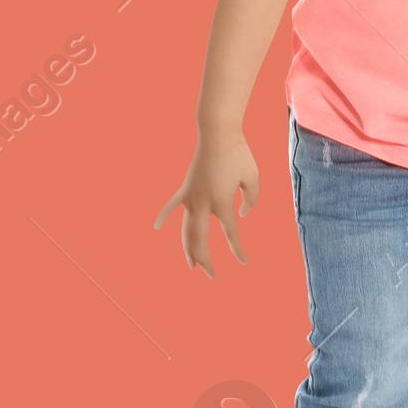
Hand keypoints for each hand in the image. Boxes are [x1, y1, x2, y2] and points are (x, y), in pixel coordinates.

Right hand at [154, 126, 258, 275]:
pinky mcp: (186, 187)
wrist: (218, 132)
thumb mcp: (252, 178)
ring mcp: (191, 196)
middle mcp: (203, 203)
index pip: (231, 233)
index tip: (244, 262)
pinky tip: (155, 227)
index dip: (237, 250)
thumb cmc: (239, 154)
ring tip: (191, 265)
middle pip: (200, 240)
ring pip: (185, 229)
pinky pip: (172, 205)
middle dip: (205, 260)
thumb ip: (251, 200)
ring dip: (187, 248)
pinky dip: (163, 215)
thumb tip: (240, 215)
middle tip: (211, 276)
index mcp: (222, 202)